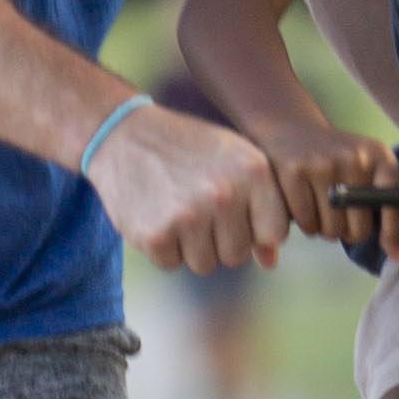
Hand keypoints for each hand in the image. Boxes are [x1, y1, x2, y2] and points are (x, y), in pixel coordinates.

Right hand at [86, 103, 289, 272]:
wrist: (124, 134)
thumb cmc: (189, 150)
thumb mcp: (233, 161)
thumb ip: (262, 207)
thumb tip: (270, 264)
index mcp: (253, 172)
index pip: (275, 233)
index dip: (254, 228)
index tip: (235, 212)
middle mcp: (224, 194)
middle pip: (236, 255)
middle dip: (219, 240)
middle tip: (197, 207)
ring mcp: (188, 216)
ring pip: (204, 264)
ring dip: (190, 246)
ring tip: (177, 209)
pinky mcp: (155, 235)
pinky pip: (171, 264)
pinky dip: (163, 247)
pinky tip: (156, 214)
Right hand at [264, 120, 398, 250]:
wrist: (291, 129)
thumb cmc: (334, 157)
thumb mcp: (366, 168)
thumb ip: (386, 206)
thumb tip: (397, 255)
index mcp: (379, 155)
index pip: (395, 203)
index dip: (393, 232)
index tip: (392, 251)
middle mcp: (354, 158)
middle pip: (359, 228)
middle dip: (349, 232)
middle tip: (340, 218)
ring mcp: (323, 164)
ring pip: (331, 229)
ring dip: (325, 230)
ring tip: (321, 209)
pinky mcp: (294, 172)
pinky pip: (307, 222)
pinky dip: (306, 224)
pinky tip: (304, 207)